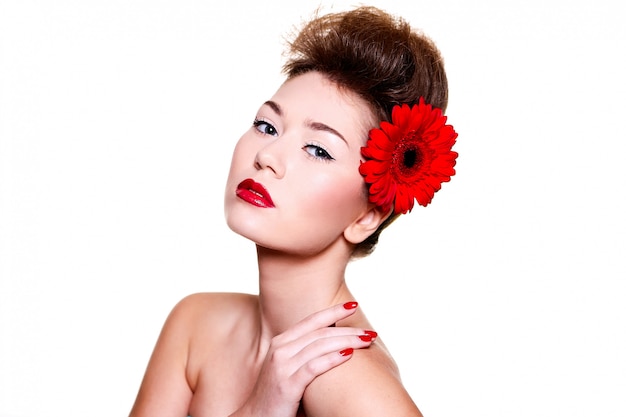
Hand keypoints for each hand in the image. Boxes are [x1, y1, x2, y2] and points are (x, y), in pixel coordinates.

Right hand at [230, 301, 376, 416]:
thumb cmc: (277, 394)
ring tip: (366, 341)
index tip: (353, 305)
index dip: (333, 311)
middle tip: (370, 332)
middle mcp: (280, 349)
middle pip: (320, 332)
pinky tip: (348, 356)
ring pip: (320, 346)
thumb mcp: (288, 367)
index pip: (311, 320)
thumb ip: (305, 354)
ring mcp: (282, 366)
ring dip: (347, 341)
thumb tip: (335, 344)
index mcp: (281, 342)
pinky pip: (313, 367)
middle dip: (347, 330)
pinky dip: (332, 359)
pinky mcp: (287, 384)